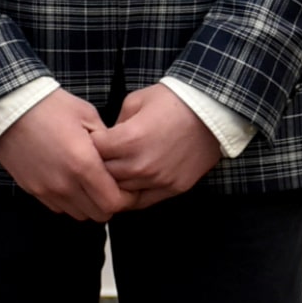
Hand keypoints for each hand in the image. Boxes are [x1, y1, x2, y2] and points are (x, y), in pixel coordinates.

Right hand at [0, 91, 129, 220]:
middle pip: (99, 215)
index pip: (114, 202)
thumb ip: (108, 142)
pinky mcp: (33, 190)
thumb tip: (119, 159)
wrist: (9, 108)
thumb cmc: (50, 106)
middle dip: (110, 203)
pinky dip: (70, 201)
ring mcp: (47, 190)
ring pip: (79, 214)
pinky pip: (59, 207)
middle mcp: (65, 183)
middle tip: (111, 187)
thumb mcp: (88, 116)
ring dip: (89, 204)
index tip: (128, 187)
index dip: (126, 198)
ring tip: (90, 184)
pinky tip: (70, 181)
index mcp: (83, 164)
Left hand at [91, 84, 220, 208]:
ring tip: (115, 171)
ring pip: (120, 192)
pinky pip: (142, 201)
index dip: (90, 145)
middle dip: (98, 166)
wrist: (212, 111)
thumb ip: (115, 124)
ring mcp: (157, 180)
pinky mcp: (172, 188)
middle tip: (101, 158)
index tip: (93, 142)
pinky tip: (129, 186)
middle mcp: (140, 164)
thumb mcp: (135, 101)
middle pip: (102, 175)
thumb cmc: (172, 101)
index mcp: (128, 140)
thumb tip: (104, 141)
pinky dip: (132, 195)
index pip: (92, 152)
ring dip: (115, 182)